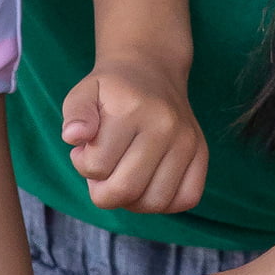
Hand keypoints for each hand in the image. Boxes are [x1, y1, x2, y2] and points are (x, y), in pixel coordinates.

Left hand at [62, 55, 207, 215]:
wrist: (152, 71)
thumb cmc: (112, 90)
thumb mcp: (83, 93)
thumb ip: (74, 115)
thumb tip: (73, 137)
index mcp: (130, 110)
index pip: (96, 167)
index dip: (82, 165)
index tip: (86, 149)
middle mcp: (164, 126)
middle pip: (126, 190)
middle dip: (103, 191)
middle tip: (102, 170)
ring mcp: (186, 141)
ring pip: (155, 201)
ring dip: (132, 200)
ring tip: (124, 177)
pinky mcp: (201, 153)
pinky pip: (186, 198)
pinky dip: (163, 203)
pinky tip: (147, 185)